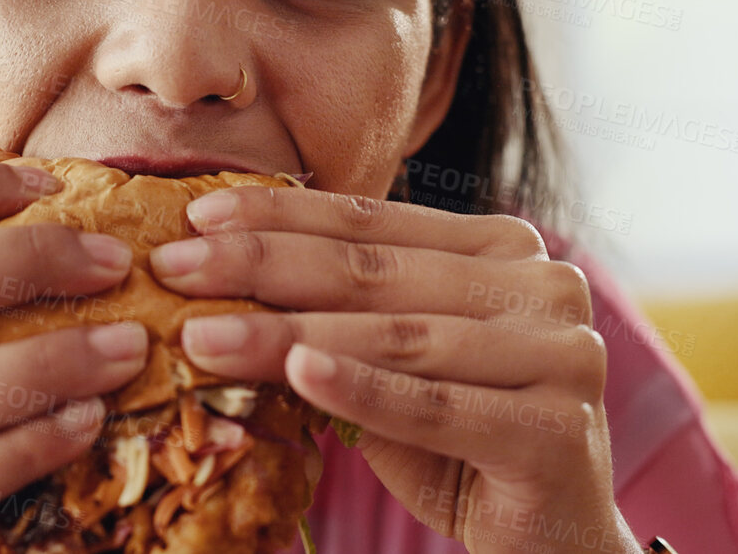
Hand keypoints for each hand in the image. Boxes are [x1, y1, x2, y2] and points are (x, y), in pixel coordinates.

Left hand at [148, 186, 641, 553]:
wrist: (550, 543)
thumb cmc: (460, 446)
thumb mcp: (392, 370)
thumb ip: (338, 319)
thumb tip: (218, 279)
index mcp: (506, 249)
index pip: (373, 222)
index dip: (280, 216)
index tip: (195, 217)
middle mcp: (545, 287)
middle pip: (376, 272)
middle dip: (262, 267)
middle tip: (174, 267)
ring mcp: (563, 355)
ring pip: (397, 337)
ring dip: (287, 333)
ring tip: (203, 335)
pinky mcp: (557, 430)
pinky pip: (437, 406)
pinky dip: (363, 389)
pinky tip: (299, 371)